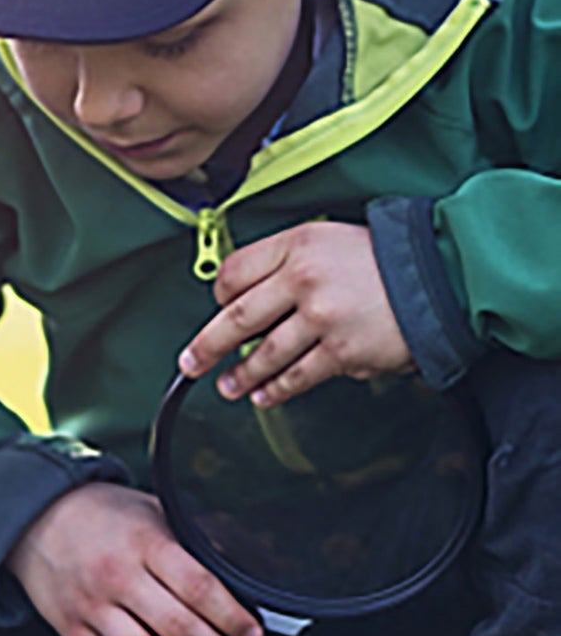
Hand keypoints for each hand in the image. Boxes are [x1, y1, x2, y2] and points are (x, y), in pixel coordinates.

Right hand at [6, 482, 261, 635]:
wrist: (35, 518)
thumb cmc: (101, 515)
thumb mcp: (152, 510)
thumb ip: (193, 537)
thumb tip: (243, 563)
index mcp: (145, 544)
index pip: (198, 588)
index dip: (231, 617)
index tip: (252, 635)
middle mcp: (118, 577)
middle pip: (176, 627)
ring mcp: (91, 607)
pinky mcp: (70, 629)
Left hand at [178, 222, 414, 407]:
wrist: (444, 274)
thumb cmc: (386, 258)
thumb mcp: (331, 239)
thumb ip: (288, 261)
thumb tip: (247, 296)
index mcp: (297, 244)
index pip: (234, 273)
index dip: (218, 297)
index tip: (214, 313)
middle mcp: (304, 278)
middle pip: (237, 318)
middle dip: (207, 347)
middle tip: (191, 364)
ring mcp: (322, 317)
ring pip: (264, 354)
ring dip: (241, 375)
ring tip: (228, 387)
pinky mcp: (341, 350)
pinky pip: (296, 377)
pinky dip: (276, 390)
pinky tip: (264, 396)